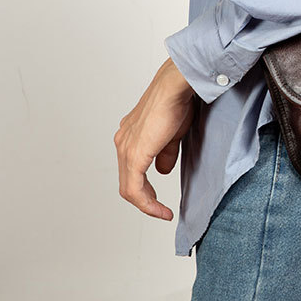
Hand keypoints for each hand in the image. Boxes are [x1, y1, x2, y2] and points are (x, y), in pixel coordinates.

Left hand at [114, 58, 196, 220]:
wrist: (175, 88)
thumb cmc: (177, 102)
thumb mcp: (172, 134)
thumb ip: (165, 153)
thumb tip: (162, 170)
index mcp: (130, 135)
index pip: (132, 170)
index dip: (145, 189)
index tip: (159, 200)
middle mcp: (123, 141)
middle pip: (128, 181)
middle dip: (146, 199)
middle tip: (161, 210)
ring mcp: (125, 148)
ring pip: (129, 187)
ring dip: (146, 203)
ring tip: (162, 212)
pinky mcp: (134, 155)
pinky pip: (134, 188)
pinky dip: (147, 203)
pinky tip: (160, 209)